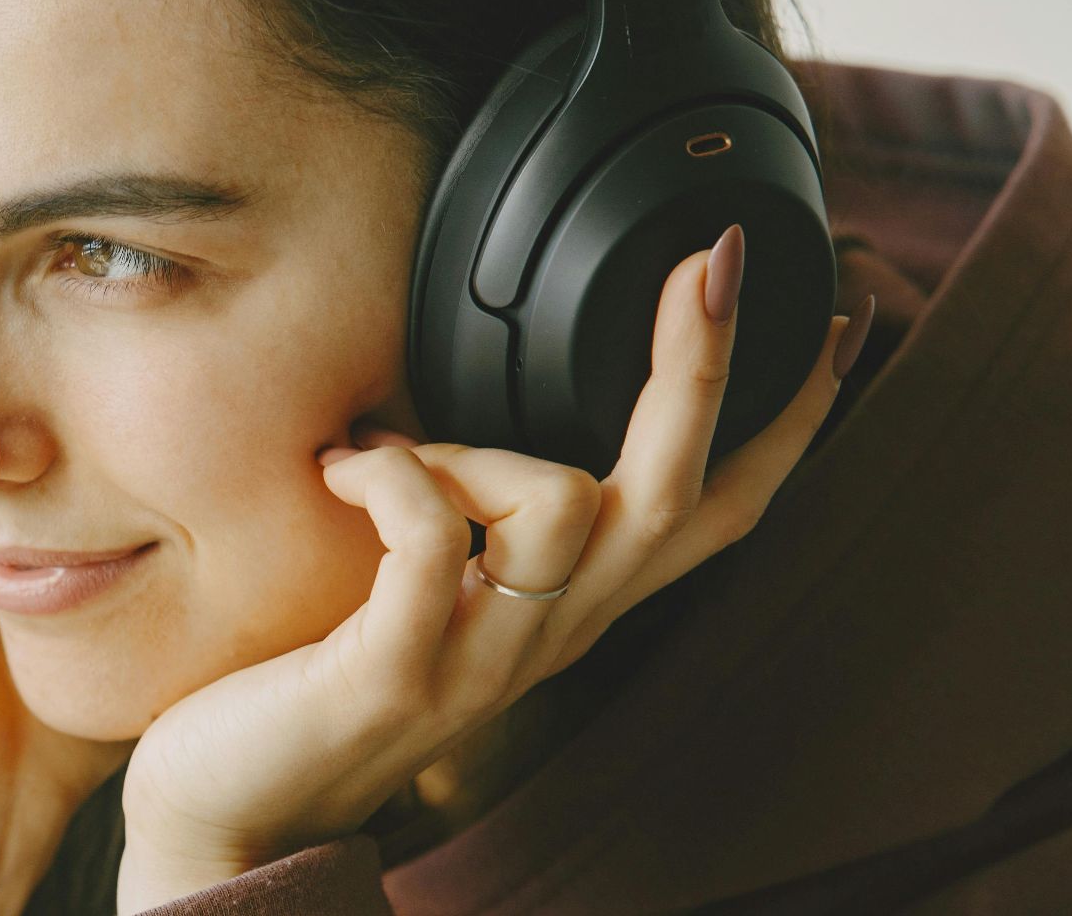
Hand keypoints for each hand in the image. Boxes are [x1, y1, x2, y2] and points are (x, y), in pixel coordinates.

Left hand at [116, 230, 867, 910]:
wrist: (239, 811)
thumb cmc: (319, 677)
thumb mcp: (427, 587)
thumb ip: (476, 519)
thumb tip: (466, 395)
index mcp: (570, 607)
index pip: (718, 516)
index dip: (785, 424)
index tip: (832, 323)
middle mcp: (553, 636)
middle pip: (678, 495)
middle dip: (706, 365)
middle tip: (716, 260)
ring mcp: (484, 662)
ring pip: (562, 502)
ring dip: (471, 448)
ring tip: (383, 459)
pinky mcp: (400, 673)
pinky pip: (430, 535)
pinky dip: (390, 475)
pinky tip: (341, 472)